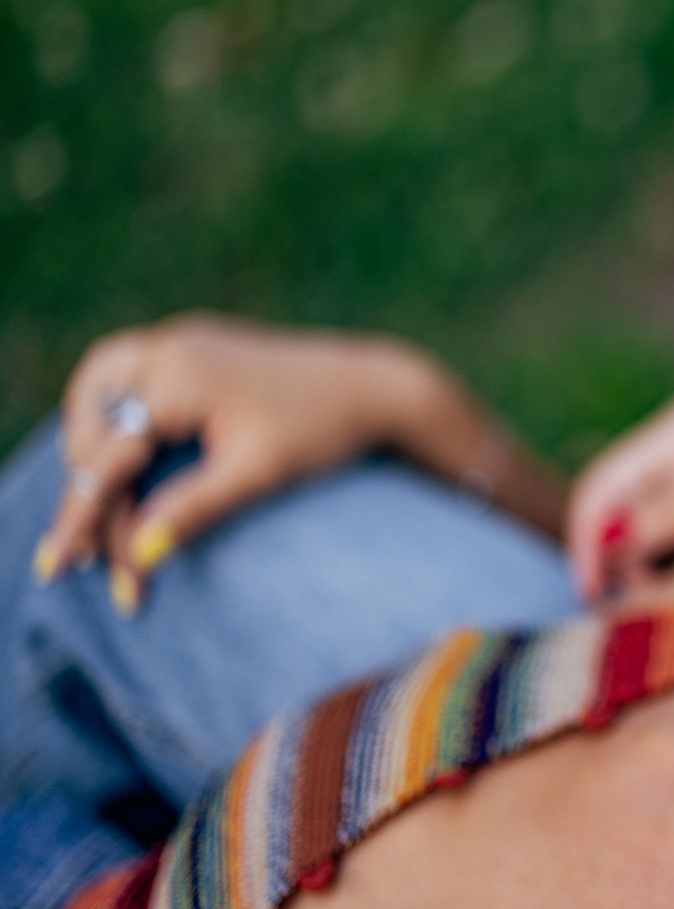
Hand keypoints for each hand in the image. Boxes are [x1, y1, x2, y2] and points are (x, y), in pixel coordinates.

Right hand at [34, 312, 440, 609]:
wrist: (377, 388)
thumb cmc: (324, 431)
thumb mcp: (260, 474)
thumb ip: (195, 509)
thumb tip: (138, 554)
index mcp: (179, 375)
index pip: (108, 456)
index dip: (83, 517)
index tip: (61, 569)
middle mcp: (169, 346)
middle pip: (92, 421)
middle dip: (87, 485)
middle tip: (84, 548)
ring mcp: (181, 339)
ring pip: (98, 389)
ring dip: (91, 443)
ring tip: (98, 505)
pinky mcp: (196, 344)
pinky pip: (129, 377)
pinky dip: (115, 418)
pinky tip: (127, 458)